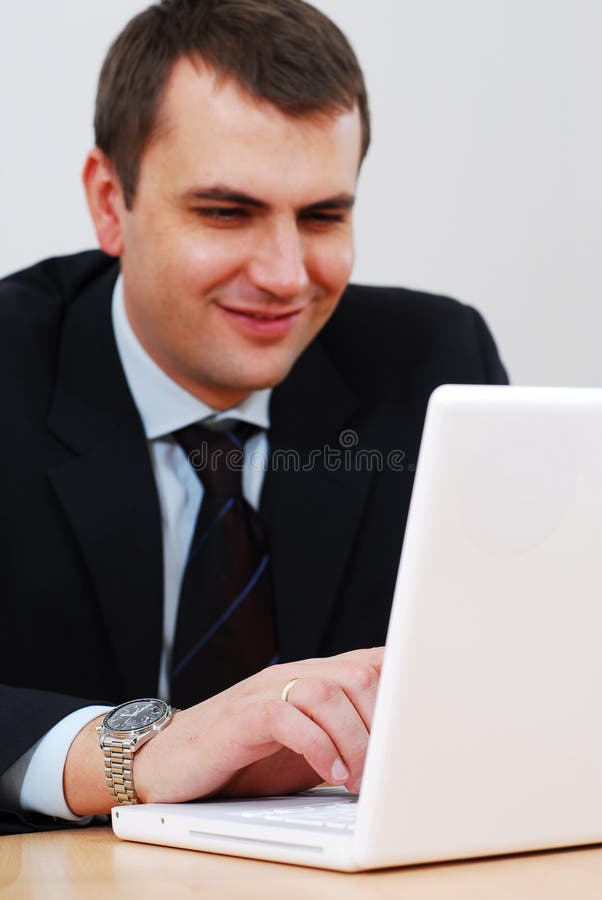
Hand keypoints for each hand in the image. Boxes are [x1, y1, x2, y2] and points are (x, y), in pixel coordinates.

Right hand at [64, 647, 382, 813]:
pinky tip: (328, 774)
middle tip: (390, 771)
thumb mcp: (306, 748)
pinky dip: (317, 745)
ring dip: (356, 739)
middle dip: (385, 724)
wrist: (170, 763)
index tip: (430, 722)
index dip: (407, 685)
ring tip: (359, 781)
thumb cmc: (242, 761)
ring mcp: (267, 690)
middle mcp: (295, 676)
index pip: (373, 662)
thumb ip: (345, 739)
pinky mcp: (241, 716)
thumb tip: (402, 761)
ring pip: (329, 692)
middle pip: (359, 675)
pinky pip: (287, 715)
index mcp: (315, 679)